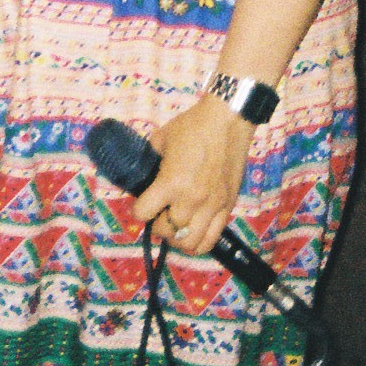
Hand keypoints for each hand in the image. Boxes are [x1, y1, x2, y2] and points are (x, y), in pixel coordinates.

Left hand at [126, 93, 258, 258]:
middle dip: (156, 227)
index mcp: (171, 183)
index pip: (144, 213)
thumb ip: (150, 159)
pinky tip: (193, 233)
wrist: (227, 121)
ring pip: (191, 243)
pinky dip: (200, 242)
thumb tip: (143, 172)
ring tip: (174, 230)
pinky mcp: (228, 206)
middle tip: (156, 217)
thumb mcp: (160, 139)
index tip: (139, 206)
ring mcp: (212, 206)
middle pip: (167, 232)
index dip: (137, 211)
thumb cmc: (192, 126)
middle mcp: (191, 200)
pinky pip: (213, 237)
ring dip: (178, 240)